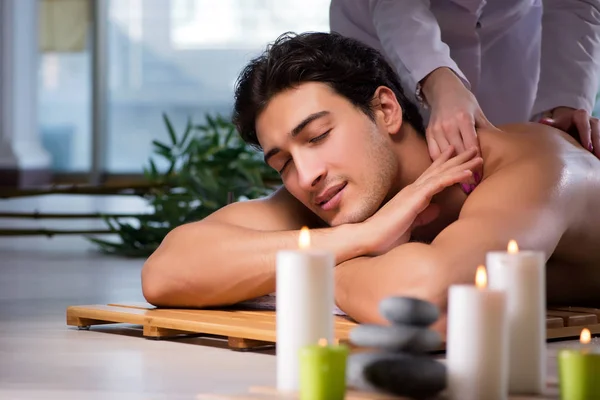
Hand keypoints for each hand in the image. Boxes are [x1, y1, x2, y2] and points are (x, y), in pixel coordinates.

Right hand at [361, 146, 482, 255]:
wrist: (369, 238)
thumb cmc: (385, 236)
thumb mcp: (409, 225)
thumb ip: (422, 216)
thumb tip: (436, 209)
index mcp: (411, 196)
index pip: (430, 176)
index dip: (443, 164)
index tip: (454, 153)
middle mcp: (413, 190)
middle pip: (439, 169)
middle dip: (456, 158)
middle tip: (472, 148)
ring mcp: (414, 192)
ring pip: (442, 173)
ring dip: (461, 163)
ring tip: (477, 154)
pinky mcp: (416, 197)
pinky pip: (440, 183)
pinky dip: (455, 175)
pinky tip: (468, 171)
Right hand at [421, 68, 493, 191]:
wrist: (443, 90)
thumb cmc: (464, 101)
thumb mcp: (478, 111)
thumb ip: (486, 128)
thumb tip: (502, 143)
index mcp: (463, 119)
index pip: (471, 145)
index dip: (476, 162)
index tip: (481, 176)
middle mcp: (448, 125)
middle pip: (458, 153)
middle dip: (464, 169)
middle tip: (472, 186)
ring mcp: (437, 129)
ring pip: (444, 155)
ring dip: (452, 169)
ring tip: (459, 183)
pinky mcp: (428, 133)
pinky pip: (432, 153)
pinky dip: (439, 164)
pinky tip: (444, 172)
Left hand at [539, 106, 599, 158]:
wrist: (567, 123)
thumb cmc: (560, 124)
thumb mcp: (555, 123)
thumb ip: (550, 123)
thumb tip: (543, 121)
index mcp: (580, 115)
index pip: (585, 125)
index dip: (586, 136)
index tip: (588, 148)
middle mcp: (591, 119)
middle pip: (596, 131)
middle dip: (597, 143)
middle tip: (597, 156)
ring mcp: (597, 127)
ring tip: (599, 160)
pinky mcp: (598, 133)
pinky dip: (599, 148)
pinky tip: (598, 160)